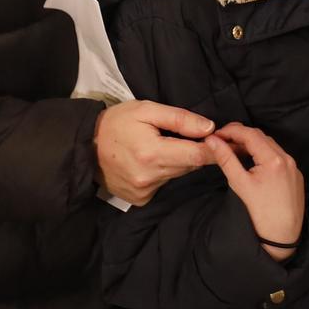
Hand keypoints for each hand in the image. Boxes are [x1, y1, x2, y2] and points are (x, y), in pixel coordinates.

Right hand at [95, 101, 215, 205]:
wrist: (84, 146)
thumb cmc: (117, 123)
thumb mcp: (146, 110)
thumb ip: (179, 118)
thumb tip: (209, 128)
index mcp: (152, 153)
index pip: (197, 155)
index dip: (214, 148)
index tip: (224, 140)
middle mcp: (150, 177)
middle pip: (189, 166)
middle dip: (196, 152)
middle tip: (194, 137)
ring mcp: (144, 191)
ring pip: (178, 175)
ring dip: (179, 162)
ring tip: (165, 146)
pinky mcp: (140, 199)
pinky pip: (164, 184)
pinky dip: (165, 172)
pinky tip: (152, 161)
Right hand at [206, 123, 304, 260]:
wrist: (280, 237)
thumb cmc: (258, 214)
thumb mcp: (239, 183)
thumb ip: (226, 158)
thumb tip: (213, 140)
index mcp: (273, 159)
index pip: (250, 134)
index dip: (231, 130)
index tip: (216, 134)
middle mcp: (287, 159)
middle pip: (261, 137)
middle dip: (241, 136)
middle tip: (222, 140)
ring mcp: (294, 167)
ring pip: (270, 146)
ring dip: (253, 145)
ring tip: (234, 150)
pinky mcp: (296, 176)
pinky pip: (279, 158)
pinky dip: (264, 155)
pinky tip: (252, 162)